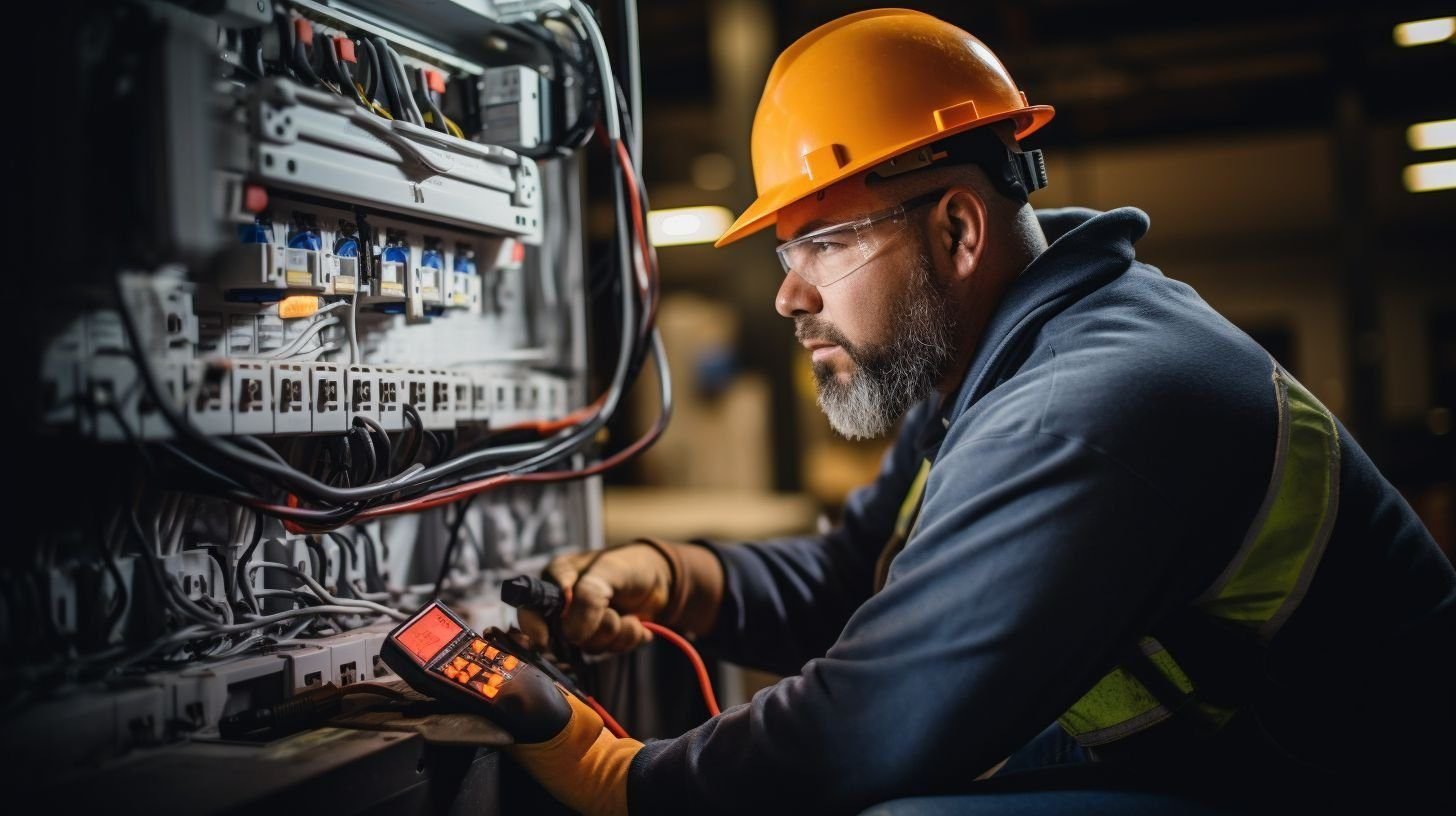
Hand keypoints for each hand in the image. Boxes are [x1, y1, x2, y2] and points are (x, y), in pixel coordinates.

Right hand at [517, 542, 672, 653]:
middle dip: (596, 627)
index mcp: (556, 582)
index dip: (534, 628)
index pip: (530, 610)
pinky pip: (612, 651)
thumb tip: (571, 634)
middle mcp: (565, 608)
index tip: (545, 641)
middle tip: (612, 610)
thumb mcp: (607, 571)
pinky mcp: (605, 639)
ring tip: (628, 613)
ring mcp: (584, 626)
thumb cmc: (628, 566)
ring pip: (592, 646)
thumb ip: (587, 597)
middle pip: (565, 636)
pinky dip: (630, 638)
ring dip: (618, 631)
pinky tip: (636, 622)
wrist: (661, 578)